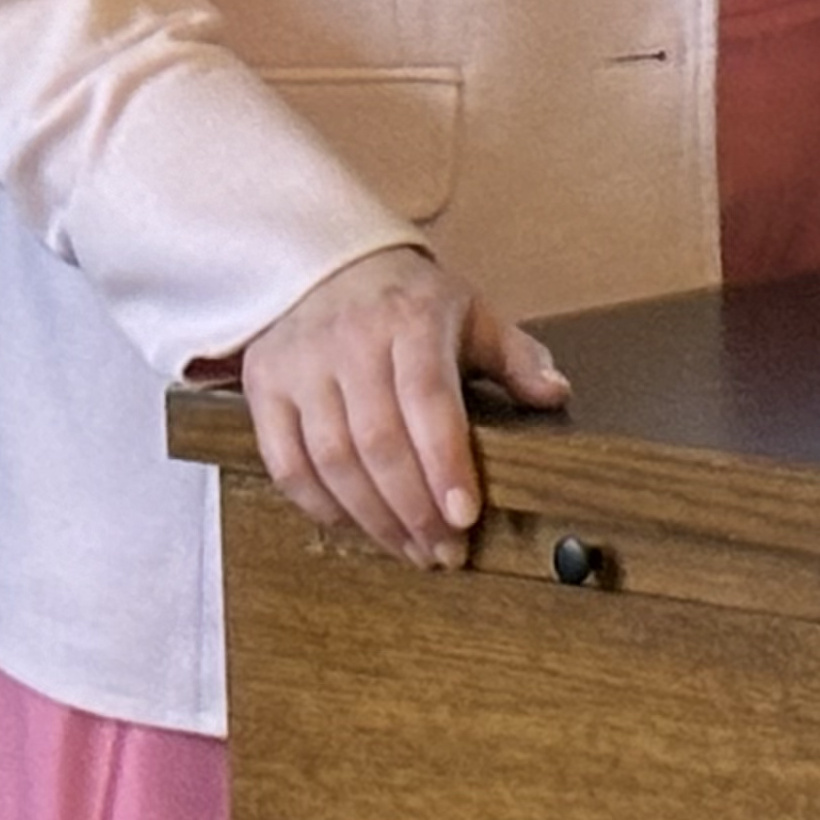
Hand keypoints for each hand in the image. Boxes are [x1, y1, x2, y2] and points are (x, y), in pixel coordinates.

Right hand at [236, 245, 568, 566]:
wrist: (325, 267)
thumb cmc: (408, 302)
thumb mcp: (471, 313)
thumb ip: (517, 357)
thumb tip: (555, 394)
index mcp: (411, 318)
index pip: (427, 400)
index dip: (444, 464)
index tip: (465, 517)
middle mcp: (351, 339)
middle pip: (378, 442)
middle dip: (414, 509)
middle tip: (443, 552)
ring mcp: (302, 363)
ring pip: (331, 460)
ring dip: (373, 519)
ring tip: (411, 549)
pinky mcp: (264, 386)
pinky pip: (287, 464)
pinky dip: (321, 506)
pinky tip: (357, 526)